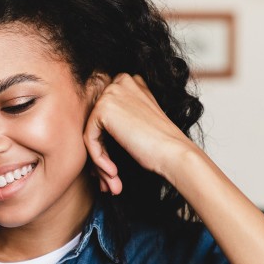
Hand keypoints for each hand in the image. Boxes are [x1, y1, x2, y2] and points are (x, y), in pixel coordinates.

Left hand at [83, 73, 199, 194]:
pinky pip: (89, 138)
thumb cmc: (161, 143)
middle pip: (97, 124)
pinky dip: (98, 159)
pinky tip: (113, 173)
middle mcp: (120, 83)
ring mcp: (111, 93)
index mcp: (130, 82)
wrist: (174, 152)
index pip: (104, 114)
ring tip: (112, 181)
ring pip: (91, 133)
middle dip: (101, 154)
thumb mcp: (139, 121)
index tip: (113, 167)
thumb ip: (119, 118)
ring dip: (100, 161)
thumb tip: (95, 137)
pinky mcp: (103, 109)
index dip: (106, 142)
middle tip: (110, 178)